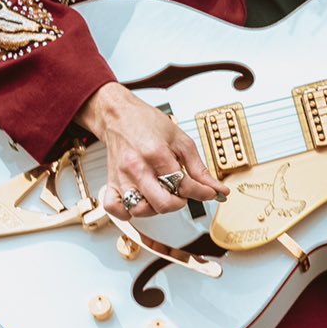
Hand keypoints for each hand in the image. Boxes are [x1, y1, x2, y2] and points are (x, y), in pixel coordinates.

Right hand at [76, 81, 227, 218]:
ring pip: (140, 210)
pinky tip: (140, 201)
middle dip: (178, 203)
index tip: (207, 192)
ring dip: (155, 208)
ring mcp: (122, 178)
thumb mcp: (180, 140)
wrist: (119, 115)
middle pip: (163, 203)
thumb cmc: (147, 123)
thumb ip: (199, 167)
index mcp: (156, 154)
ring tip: (160, 194)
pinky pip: (116, 210)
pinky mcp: (111, 183)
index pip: (184, 185)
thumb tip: (216, 188)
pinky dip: (128, 212)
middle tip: (180, 193)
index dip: (202, 192)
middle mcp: (137, 168)